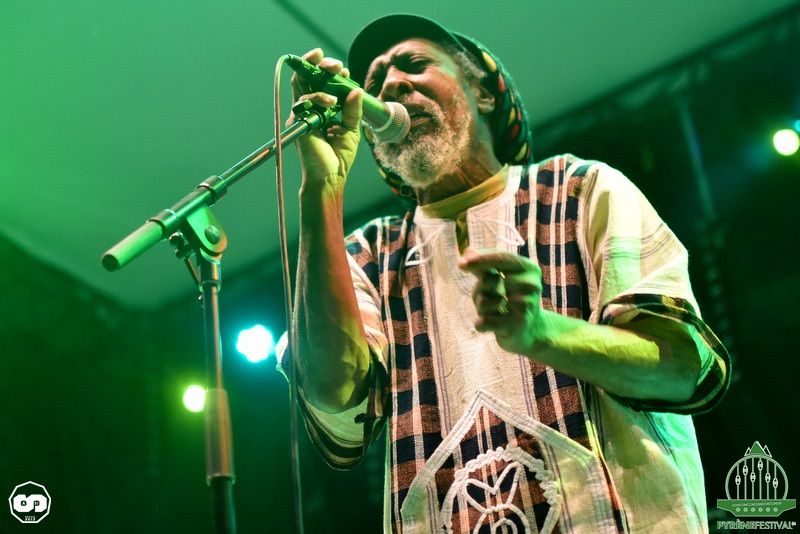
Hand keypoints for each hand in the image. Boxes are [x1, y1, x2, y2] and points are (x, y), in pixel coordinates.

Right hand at [288, 48, 362, 193]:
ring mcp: (302, 113)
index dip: (330, 72)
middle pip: (307, 77)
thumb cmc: (339, 155)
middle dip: (320, 63)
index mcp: (321, 108)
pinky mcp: (298, 121)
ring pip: (300, 82)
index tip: (344, 69)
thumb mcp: (352, 129)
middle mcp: (309, 108)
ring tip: (336, 73)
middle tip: (336, 64)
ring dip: (317, 72)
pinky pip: (304, 101)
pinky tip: (332, 101)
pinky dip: (319, 96)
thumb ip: (353, 109)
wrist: (331, 176)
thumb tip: (357, 89)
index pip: (321, 83)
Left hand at [457, 248, 543, 355]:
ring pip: (484, 302)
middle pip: (488, 280)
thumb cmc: (511, 299)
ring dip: (480, 309)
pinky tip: (493, 325)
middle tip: (488, 299)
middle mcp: (531, 285)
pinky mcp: (517, 325)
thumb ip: (483, 265)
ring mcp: (525, 306)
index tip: (460, 263)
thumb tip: (467, 251)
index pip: (501, 258)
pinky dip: (481, 324)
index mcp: (529, 268)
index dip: (479, 259)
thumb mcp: (499, 278)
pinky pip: (483, 321)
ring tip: (494, 312)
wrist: (530, 331)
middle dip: (478, 290)